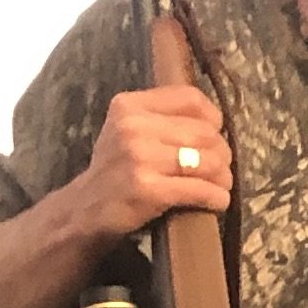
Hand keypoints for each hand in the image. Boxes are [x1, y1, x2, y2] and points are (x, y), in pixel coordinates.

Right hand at [70, 86, 232, 238]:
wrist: (84, 209)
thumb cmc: (116, 168)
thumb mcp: (127, 130)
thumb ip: (163, 117)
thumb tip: (215, 123)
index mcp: (129, 105)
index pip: (190, 98)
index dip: (213, 118)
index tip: (214, 134)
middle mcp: (132, 127)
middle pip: (205, 133)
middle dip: (221, 153)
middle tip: (220, 168)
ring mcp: (139, 158)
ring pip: (208, 161)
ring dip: (223, 177)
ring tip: (221, 185)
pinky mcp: (148, 189)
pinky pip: (200, 190)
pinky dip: (216, 197)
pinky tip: (216, 201)